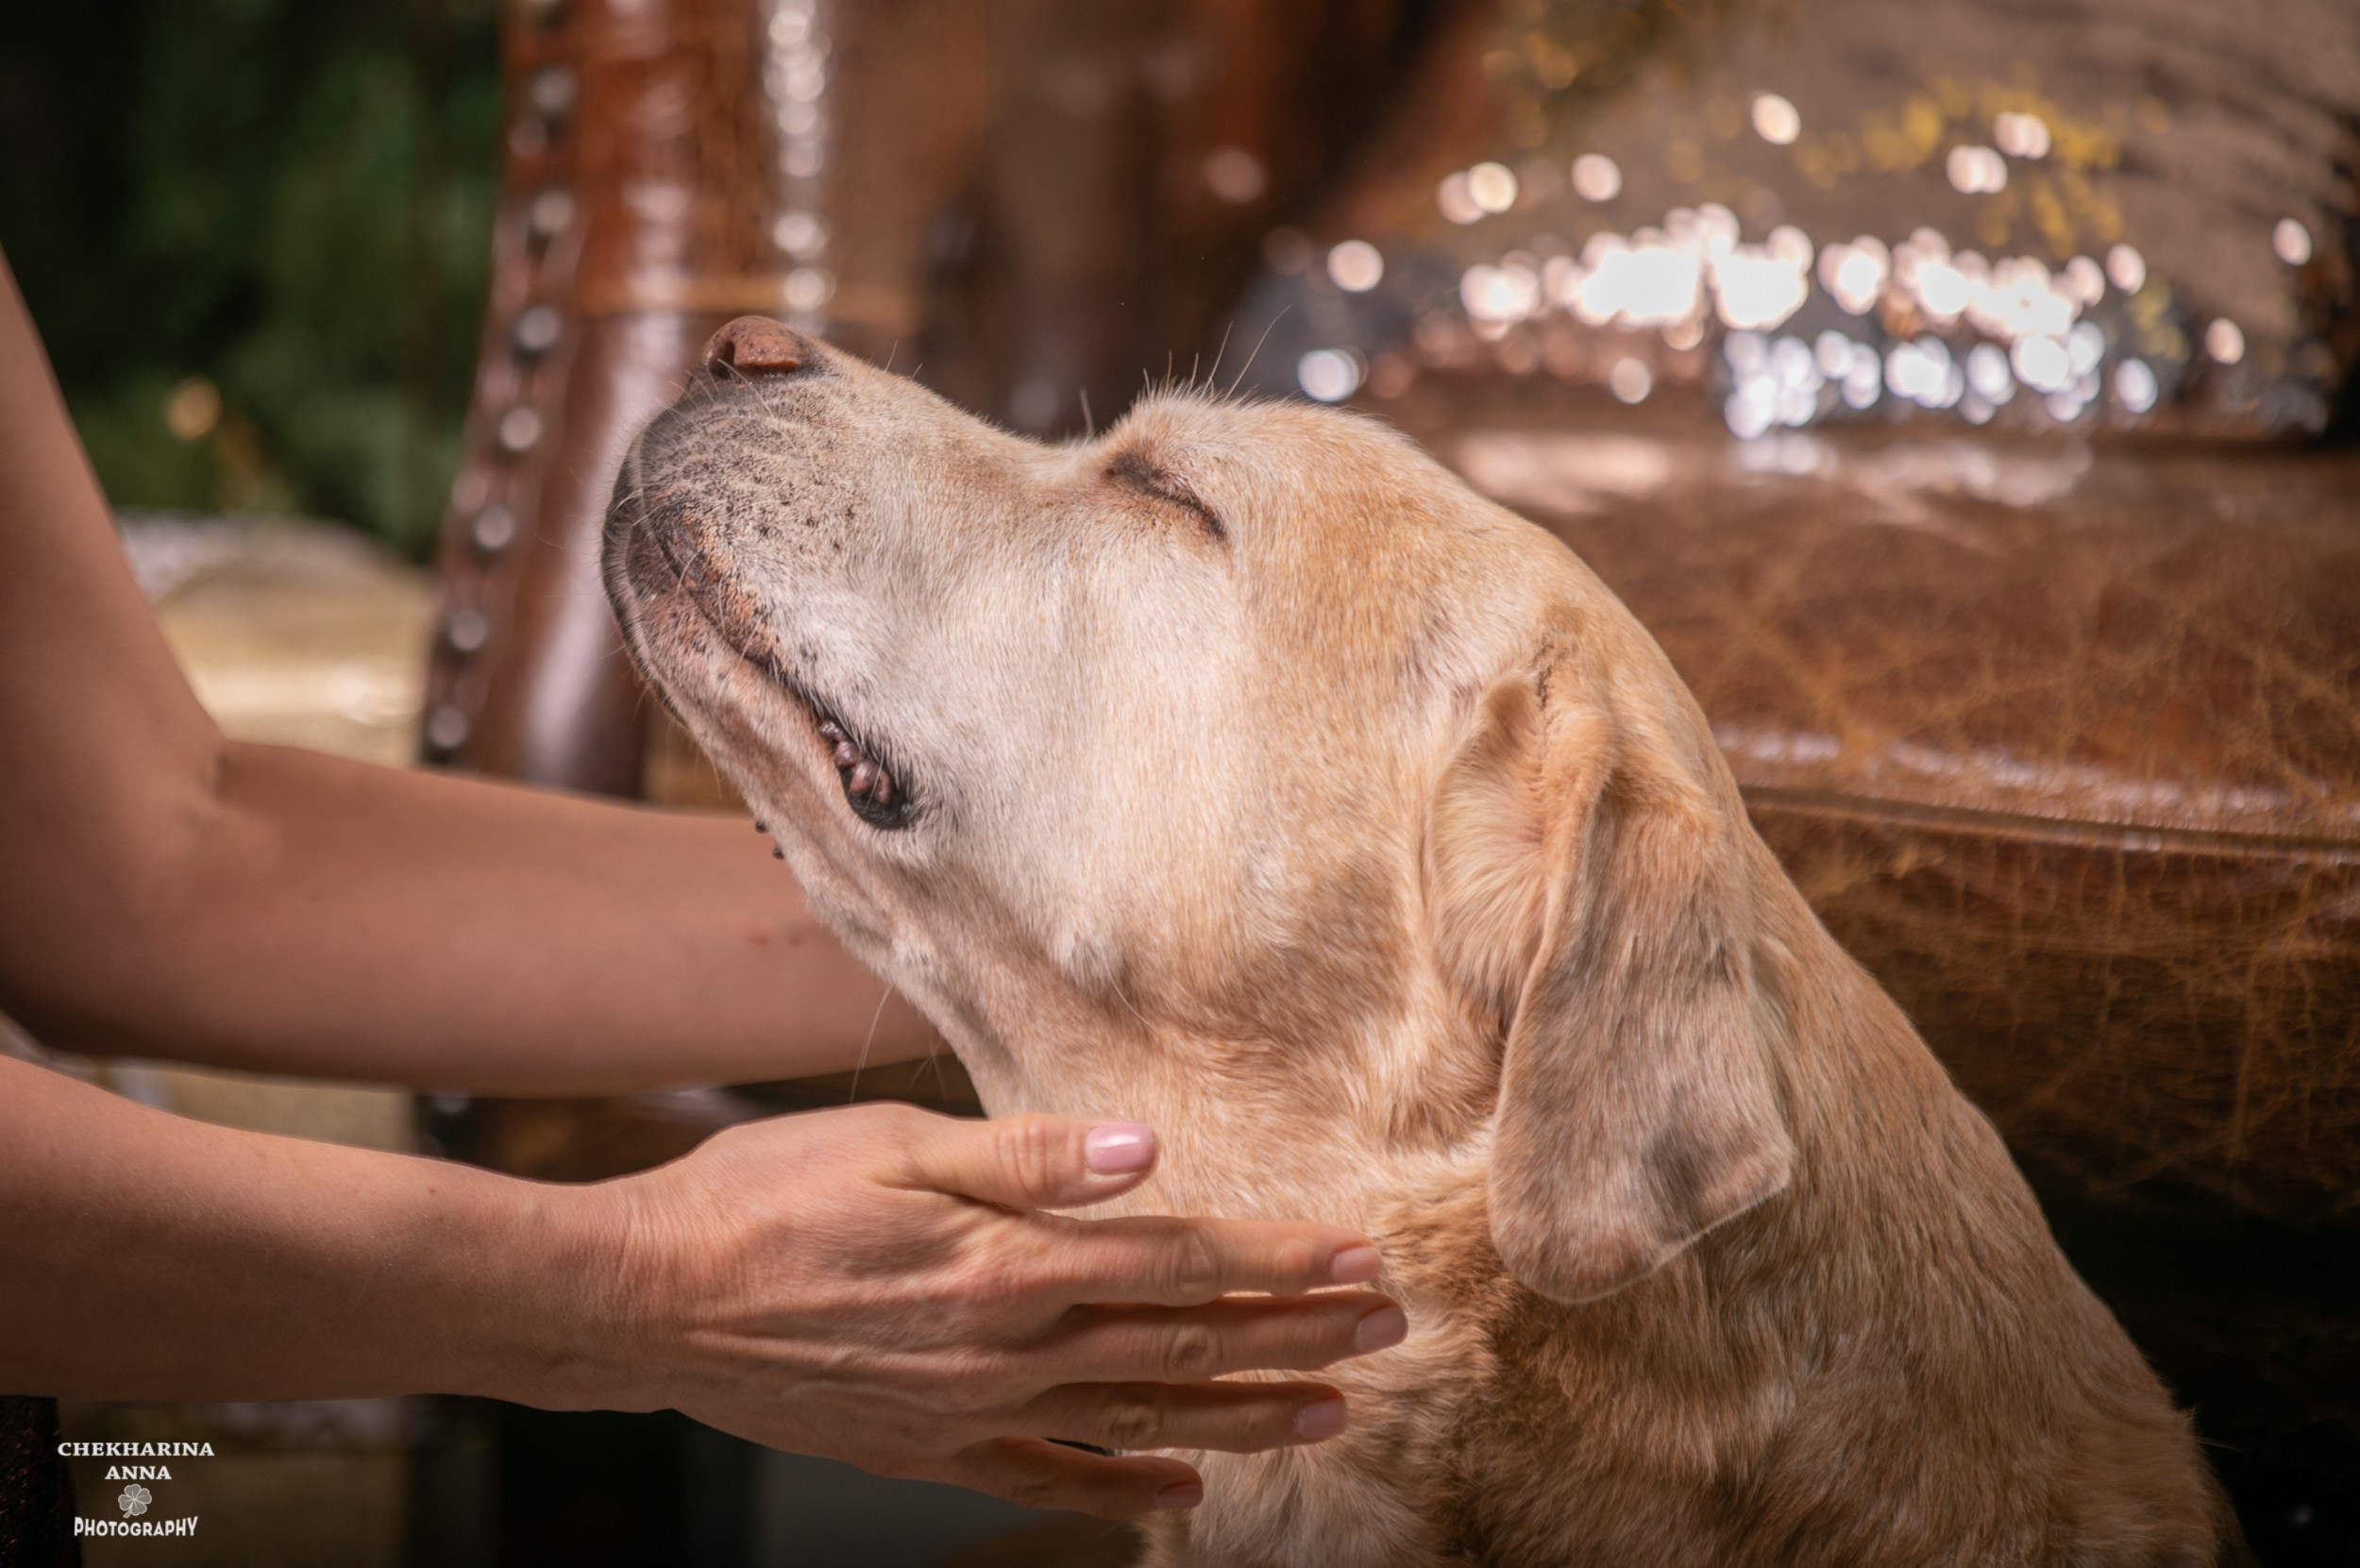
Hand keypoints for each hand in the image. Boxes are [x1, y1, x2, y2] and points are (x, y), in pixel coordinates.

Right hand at [588, 1103, 1402, 1518]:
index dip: (1279, 1258)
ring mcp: (973, 1412)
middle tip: (1387, 1328)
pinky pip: (1050, 1478)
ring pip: (1140, 1420)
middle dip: (1297, 1333)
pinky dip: (1124, 1490)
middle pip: (1184, 1344)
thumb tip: (1151, 1151)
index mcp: (1008, 1262)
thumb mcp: (893, 1144)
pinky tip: (1185, 1496)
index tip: (1360, 1256)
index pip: (1179, 1261)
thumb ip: (1031, 1158)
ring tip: (1332, 1410)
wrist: (646, 1303)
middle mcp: (1007, 1349)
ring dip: (1245, 1415)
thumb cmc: (762, 1199)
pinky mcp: (930, 1450)